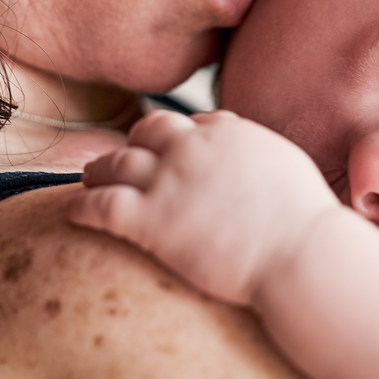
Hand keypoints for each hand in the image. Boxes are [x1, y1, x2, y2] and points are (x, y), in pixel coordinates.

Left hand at [72, 109, 343, 306]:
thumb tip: (254, 163)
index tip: (169, 153)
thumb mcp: (287, 167)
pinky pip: (101, 204)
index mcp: (229, 132)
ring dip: (99, 170)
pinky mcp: (151, 220)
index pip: (192, 123)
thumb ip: (260, 156)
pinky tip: (72, 212)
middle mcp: (193, 147)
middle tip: (121, 160)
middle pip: (148, 132)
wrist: (301, 255)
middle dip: (134, 144)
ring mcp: (169, 181)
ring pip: (117, 162)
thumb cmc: (306, 225)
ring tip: (89, 180)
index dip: (177, 138)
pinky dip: (82, 205)